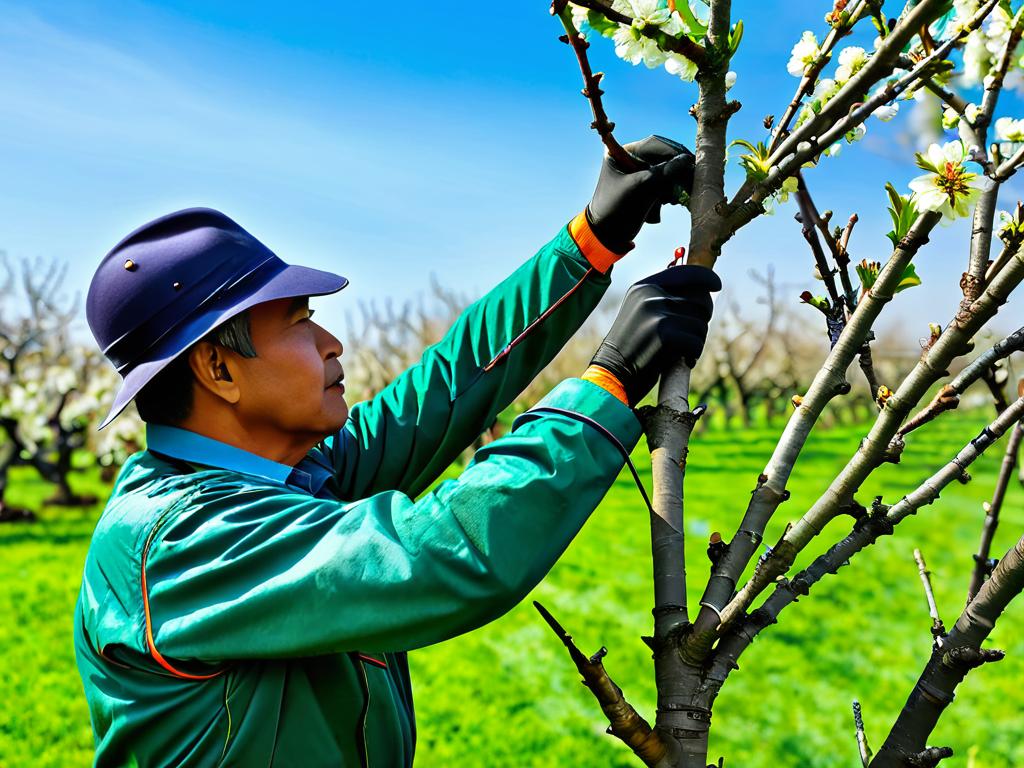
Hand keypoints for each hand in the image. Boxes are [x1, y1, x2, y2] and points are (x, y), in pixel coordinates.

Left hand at [586, 135, 695, 253]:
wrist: (607, 237)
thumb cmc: (617, 209)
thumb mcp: (641, 187)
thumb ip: (665, 172)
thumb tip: (688, 160)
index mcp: (621, 152)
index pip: (654, 144)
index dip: (674, 152)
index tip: (690, 162)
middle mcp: (630, 158)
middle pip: (662, 156)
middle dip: (675, 169)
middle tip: (690, 178)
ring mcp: (638, 173)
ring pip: (665, 170)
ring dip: (674, 181)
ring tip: (675, 195)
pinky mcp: (645, 187)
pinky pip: (664, 182)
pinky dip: (670, 190)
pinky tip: (669, 201)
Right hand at [590, 265, 720, 405]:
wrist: (613, 372)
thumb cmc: (632, 345)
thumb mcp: (641, 312)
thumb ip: (664, 297)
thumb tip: (701, 288)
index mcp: (644, 286)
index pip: (686, 272)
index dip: (707, 278)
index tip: (716, 286)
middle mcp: (650, 295)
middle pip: (700, 299)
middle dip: (703, 318)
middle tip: (692, 334)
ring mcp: (657, 313)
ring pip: (701, 323)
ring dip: (697, 340)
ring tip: (681, 350)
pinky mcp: (664, 334)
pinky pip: (696, 341)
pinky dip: (693, 354)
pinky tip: (681, 360)